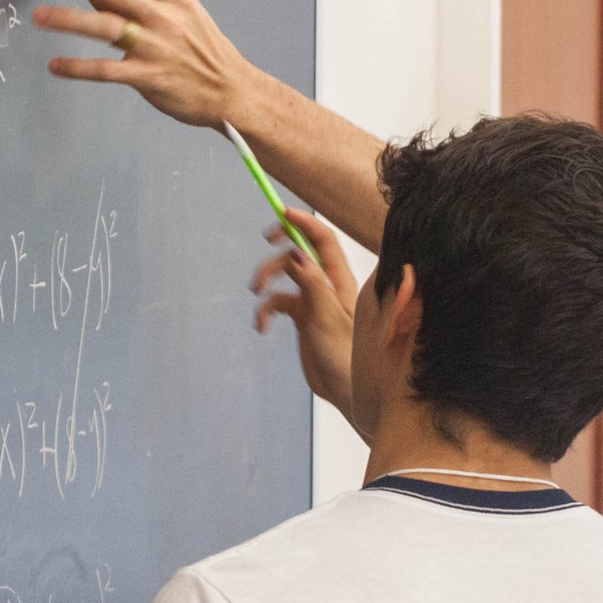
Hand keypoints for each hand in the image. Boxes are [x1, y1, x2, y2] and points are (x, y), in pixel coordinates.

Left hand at [35, 0, 264, 128]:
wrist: (231, 90)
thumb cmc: (202, 48)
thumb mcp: (180, 12)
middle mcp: (165, 17)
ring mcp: (157, 47)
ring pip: (107, 28)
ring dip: (69, 20)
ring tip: (39, 16)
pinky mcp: (150, 77)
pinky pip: (106, 71)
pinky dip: (78, 68)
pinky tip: (55, 66)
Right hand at [249, 211, 357, 420]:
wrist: (343, 388)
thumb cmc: (345, 355)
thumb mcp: (327, 318)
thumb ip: (312, 284)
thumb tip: (297, 254)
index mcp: (339, 279)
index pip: (322, 239)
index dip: (304, 222)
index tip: (281, 213)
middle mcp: (326, 284)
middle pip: (297, 254)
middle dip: (276, 256)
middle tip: (262, 259)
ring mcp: (313, 299)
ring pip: (284, 276)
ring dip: (266, 282)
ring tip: (257, 297)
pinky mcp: (302, 316)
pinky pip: (278, 302)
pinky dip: (266, 311)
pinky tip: (263, 328)